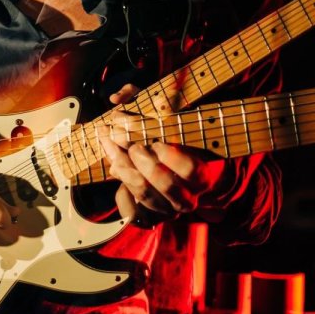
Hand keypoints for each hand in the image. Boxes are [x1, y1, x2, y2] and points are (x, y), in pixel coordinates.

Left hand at [98, 85, 228, 222]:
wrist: (187, 179)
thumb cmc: (177, 142)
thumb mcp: (171, 120)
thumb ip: (148, 101)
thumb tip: (118, 96)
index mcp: (202, 175)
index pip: (190, 169)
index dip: (171, 155)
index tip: (155, 141)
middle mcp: (188, 197)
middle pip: (165, 184)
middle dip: (142, 161)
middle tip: (127, 142)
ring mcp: (168, 209)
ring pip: (145, 195)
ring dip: (125, 169)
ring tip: (112, 149)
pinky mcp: (151, 217)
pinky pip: (133, 212)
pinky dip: (121, 194)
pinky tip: (115, 171)